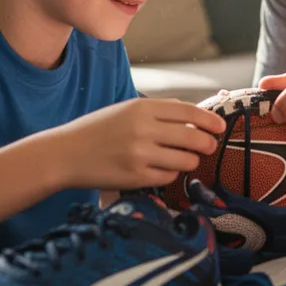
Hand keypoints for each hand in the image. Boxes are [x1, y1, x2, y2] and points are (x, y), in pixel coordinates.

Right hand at [47, 98, 225, 189]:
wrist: (65, 154)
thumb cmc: (97, 130)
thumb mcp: (125, 110)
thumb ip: (157, 111)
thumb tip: (193, 115)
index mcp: (141, 107)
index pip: (187, 111)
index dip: (209, 120)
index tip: (220, 126)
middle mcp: (143, 129)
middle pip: (193, 136)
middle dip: (207, 143)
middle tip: (209, 146)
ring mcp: (140, 154)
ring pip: (185, 160)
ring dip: (191, 161)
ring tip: (185, 159)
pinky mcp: (136, 177)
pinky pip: (169, 177)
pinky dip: (170, 175)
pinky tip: (161, 170)